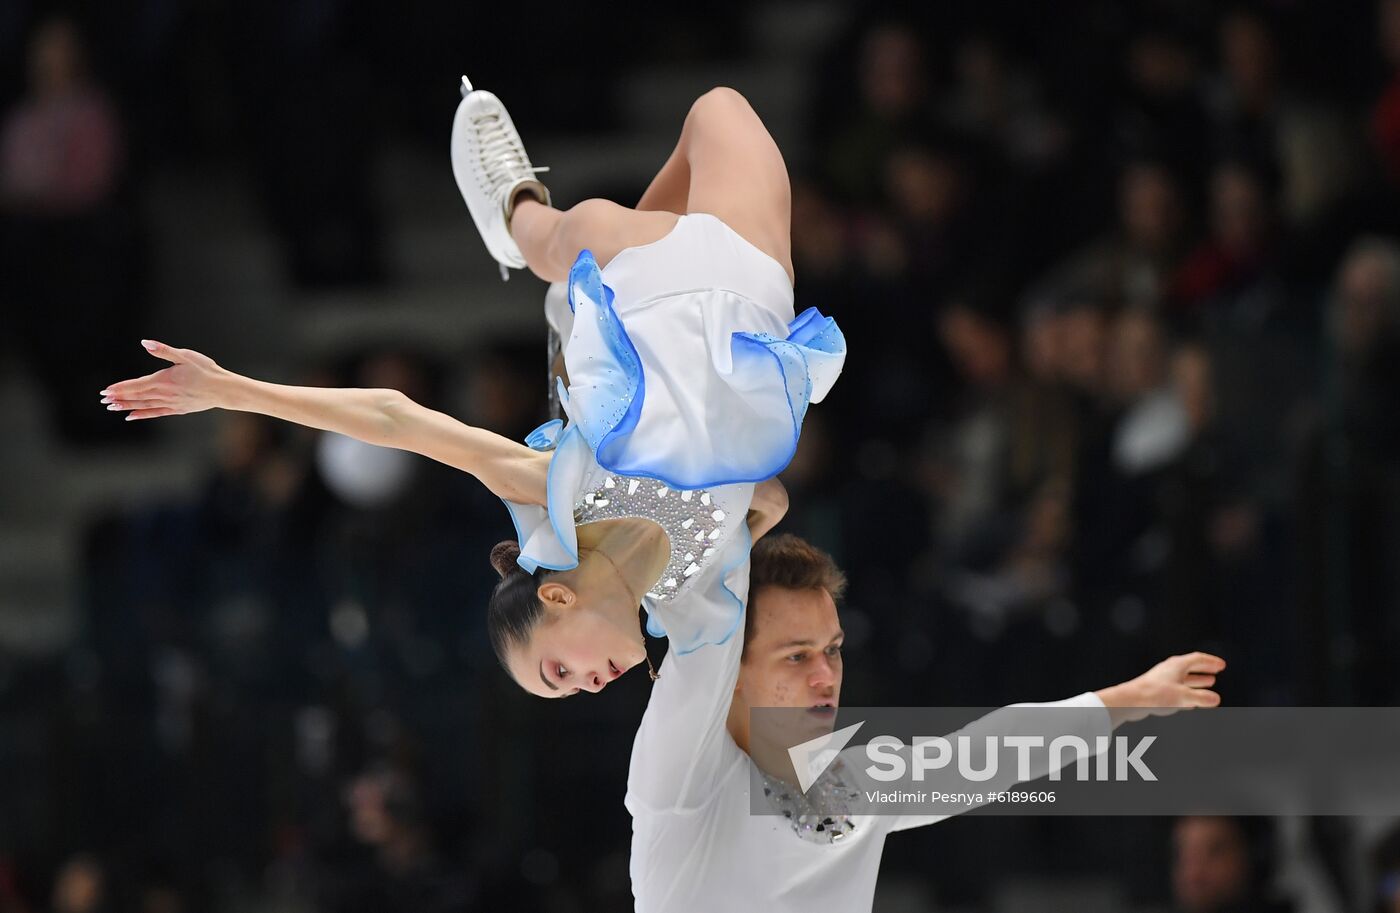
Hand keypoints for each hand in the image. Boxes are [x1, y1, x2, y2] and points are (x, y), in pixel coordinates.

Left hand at [100, 340, 232, 420]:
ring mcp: (170, 403)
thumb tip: (145, 342)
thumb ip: (163, 350)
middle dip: (119, 398)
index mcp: (164, 379)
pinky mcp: (177, 409)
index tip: (106, 390)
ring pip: (144, 405)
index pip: (136, 384)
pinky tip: (131, 416)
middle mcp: (164, 393)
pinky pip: (155, 412)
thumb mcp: (185, 355)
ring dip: (127, 406)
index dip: (120, 388)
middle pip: (137, 396)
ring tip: (112, 407)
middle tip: (104, 400)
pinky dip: (142, 414)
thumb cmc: (206, 370)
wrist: (223, 389)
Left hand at [1095, 651, 1225, 726]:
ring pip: (1185, 677)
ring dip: (1198, 679)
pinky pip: (1177, 687)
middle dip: (1205, 668)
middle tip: (1217, 671)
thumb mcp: (1184, 697)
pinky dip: (1188, 689)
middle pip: (1191, 666)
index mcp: (1177, 665)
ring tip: (1210, 682)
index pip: (1198, 659)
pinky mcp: (1157, 688)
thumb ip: (1201, 698)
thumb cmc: (1156, 695)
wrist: (1131, 700)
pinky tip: (1193, 698)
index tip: (1222, 665)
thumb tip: (1216, 699)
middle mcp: (1170, 669)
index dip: (1211, 662)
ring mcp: (1163, 678)